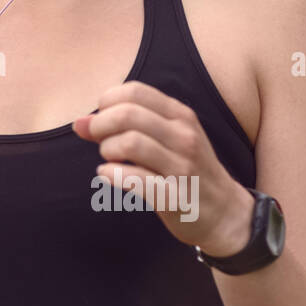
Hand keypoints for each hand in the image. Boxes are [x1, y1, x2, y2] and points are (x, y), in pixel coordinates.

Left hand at [73, 81, 254, 256]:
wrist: (226, 214)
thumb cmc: (186, 171)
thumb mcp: (168, 138)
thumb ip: (128, 125)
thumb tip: (79, 123)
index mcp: (181, 116)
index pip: (134, 91)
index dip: (107, 102)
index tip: (102, 119)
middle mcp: (184, 137)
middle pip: (127, 114)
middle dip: (100, 125)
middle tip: (97, 140)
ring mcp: (182, 167)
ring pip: (129, 143)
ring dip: (108, 150)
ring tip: (109, 158)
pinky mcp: (175, 197)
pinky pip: (135, 179)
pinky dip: (112, 174)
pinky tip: (107, 175)